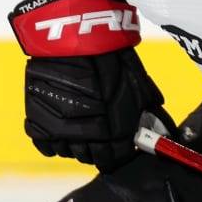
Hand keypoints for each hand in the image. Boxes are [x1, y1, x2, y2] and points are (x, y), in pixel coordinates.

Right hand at [21, 48, 163, 170]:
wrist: (75, 40)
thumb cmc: (110, 59)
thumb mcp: (139, 87)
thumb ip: (148, 114)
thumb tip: (162, 129)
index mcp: (116, 134)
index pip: (115, 160)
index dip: (117, 154)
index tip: (116, 147)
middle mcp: (89, 139)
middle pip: (91, 159)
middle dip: (96, 149)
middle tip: (96, 133)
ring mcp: (61, 133)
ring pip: (69, 153)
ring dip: (74, 143)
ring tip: (77, 125)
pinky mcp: (39, 123)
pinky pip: (46, 147)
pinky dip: (52, 141)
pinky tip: (58, 127)